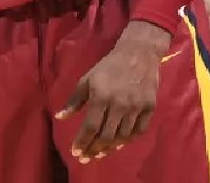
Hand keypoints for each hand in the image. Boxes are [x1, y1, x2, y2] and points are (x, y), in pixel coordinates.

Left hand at [55, 21, 171, 163]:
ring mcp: (136, 107)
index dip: (82, 141)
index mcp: (101, 96)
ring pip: (123, 136)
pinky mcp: (150, 107)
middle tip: (86, 157)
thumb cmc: (108, 67)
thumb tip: (60, 118)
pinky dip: (128, 140)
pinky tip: (118, 144)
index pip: (90, 126)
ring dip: (109, 147)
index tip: (75, 152)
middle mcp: (119, 104)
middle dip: (94, 149)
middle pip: (106, 135)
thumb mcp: (87, 79)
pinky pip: (139, 131)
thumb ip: (74, 101)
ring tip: (99, 153)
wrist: (138, 53)